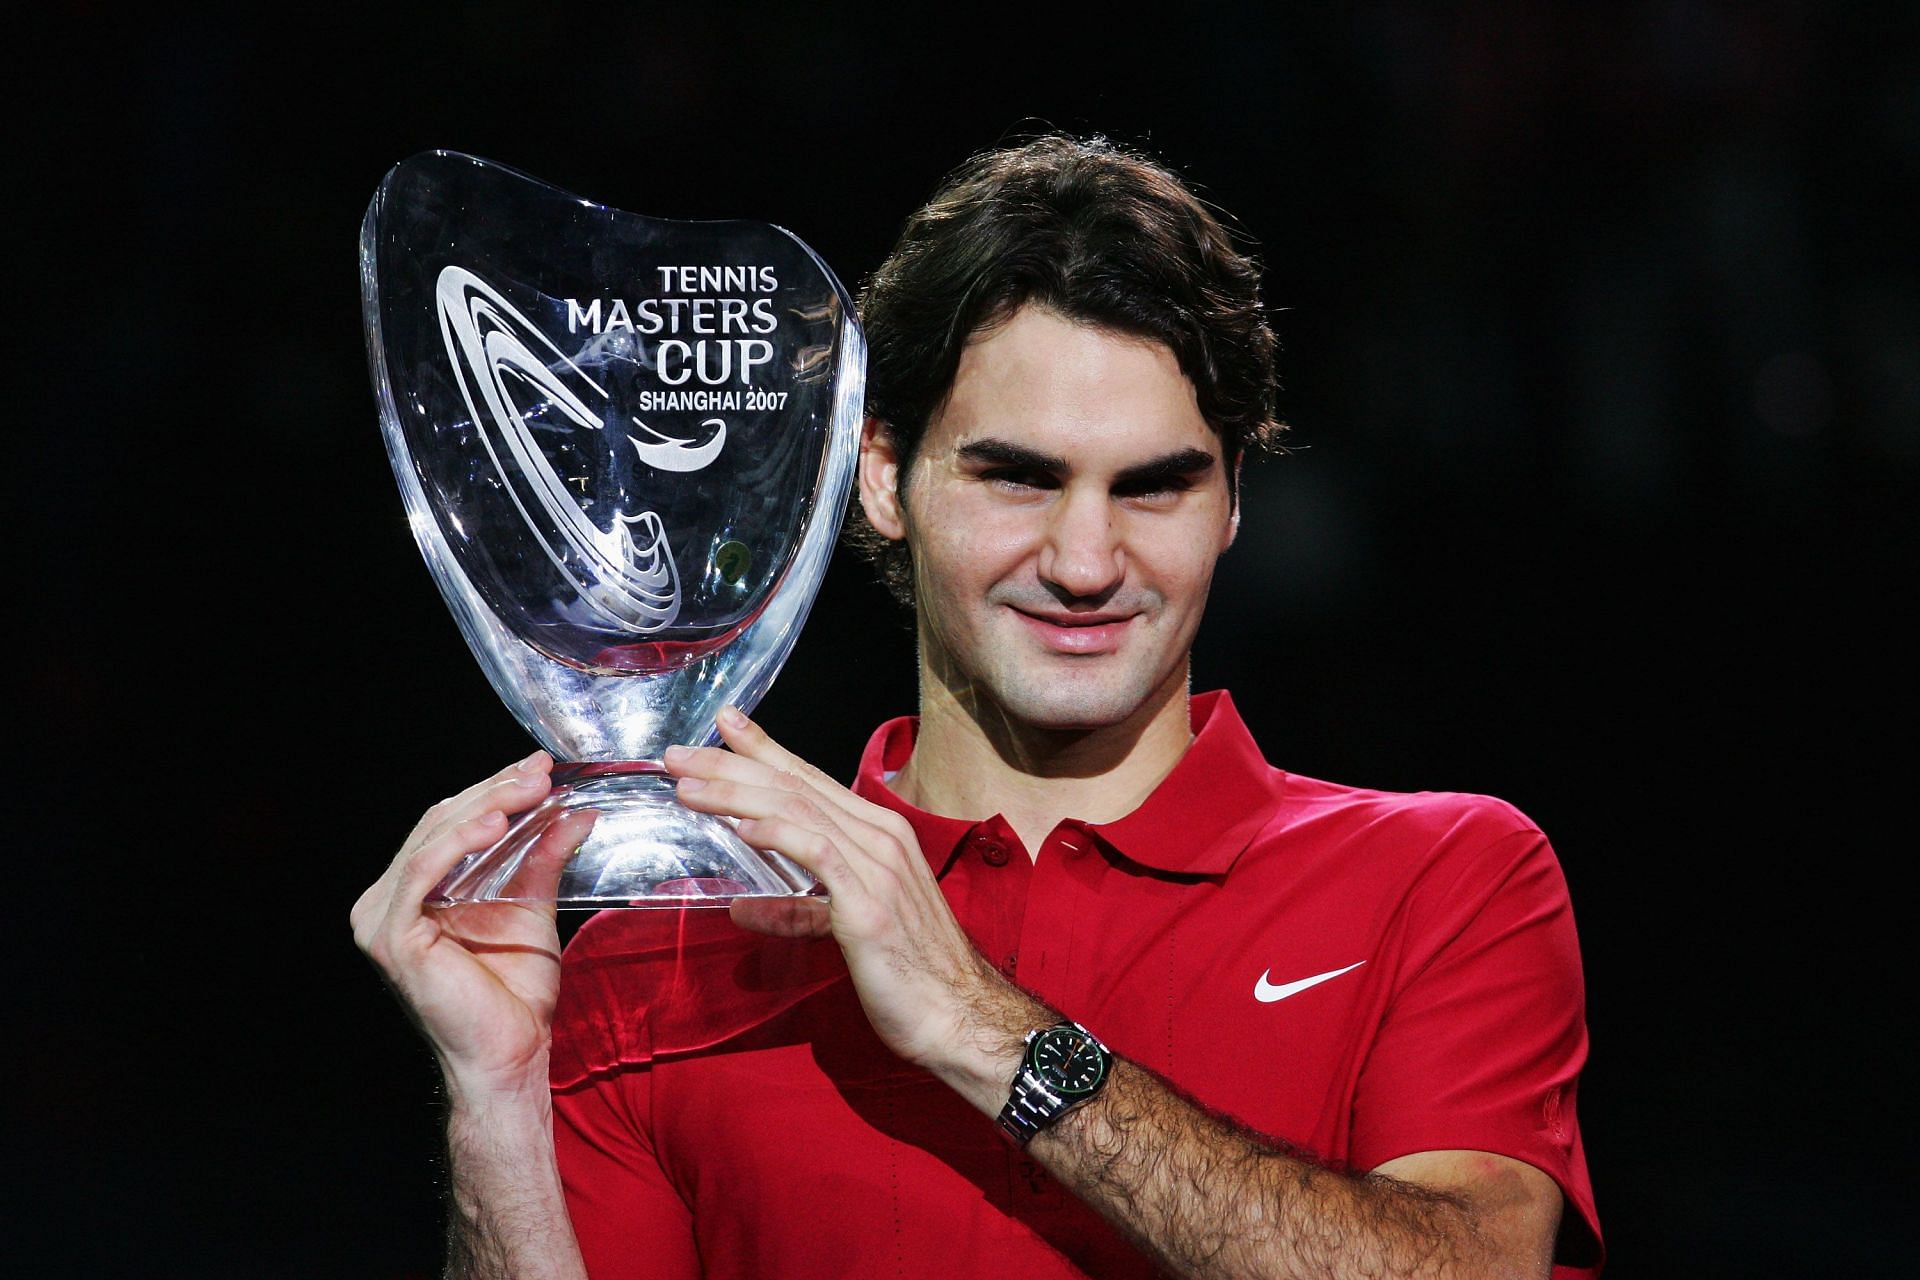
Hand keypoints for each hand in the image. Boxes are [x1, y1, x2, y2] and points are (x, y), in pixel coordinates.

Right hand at [350, 751, 595, 1099]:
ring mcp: (381, 919)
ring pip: (433, 840)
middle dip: (495, 791)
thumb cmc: (515, 992)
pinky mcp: (391, 937)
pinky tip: (495, 824)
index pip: (450, 823)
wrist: (510, 1053)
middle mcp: (385, 900)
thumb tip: (578, 810)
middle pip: (440, 824)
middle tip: (540, 770)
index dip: (494, 790)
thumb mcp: (532, 906)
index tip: (540, 767)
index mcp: (413, 891)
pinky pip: (422, 873)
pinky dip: (458, 843)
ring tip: (528, 788)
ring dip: (484, 808)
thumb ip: (544, 857)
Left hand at [665, 709, 1027, 1081]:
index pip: (810, 780)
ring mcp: (879, 869)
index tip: (723, 724)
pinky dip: (780, 836)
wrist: (958, 1016)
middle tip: (678, 754)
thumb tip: (742, 907)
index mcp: (880, 834)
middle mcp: (882, 839)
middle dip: (732, 764)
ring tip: (688, 787)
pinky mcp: (870, 907)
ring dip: (737, 794)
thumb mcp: (848, 927)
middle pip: (795, 786)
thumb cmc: (909, 975)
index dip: (763, 748)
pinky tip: (744, 830)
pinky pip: (821, 855)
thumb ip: (799, 910)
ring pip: (800, 811)